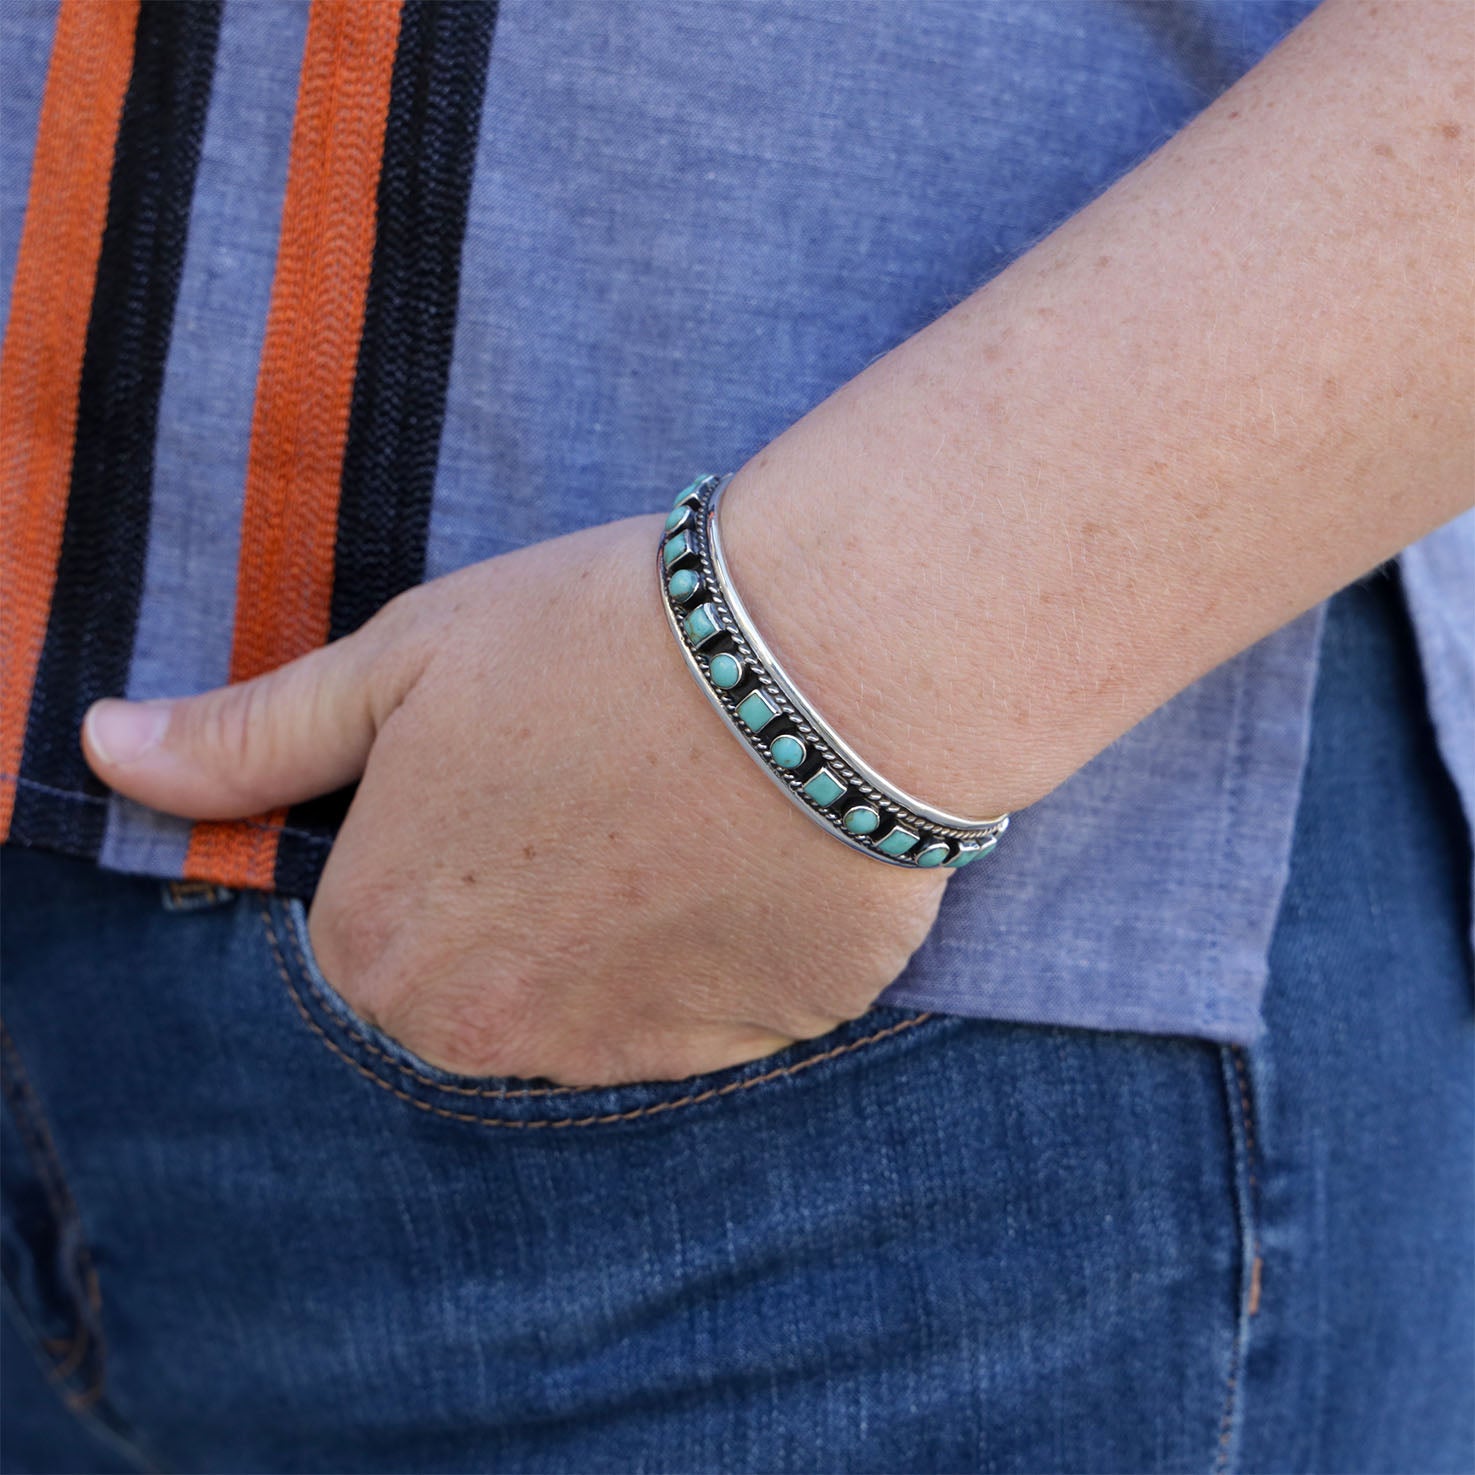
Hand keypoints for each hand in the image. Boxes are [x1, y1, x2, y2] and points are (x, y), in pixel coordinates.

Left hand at [81, 513, 949, 1084]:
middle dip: (522, 905)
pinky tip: (753, 851)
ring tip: (688, 808)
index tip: (511, 770)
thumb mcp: (402, 662)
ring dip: (627, 932)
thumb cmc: (593, 639)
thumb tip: (107, 749)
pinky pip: (710, 1012)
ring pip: (595, 1008)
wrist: (812, 661)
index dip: (443, 842)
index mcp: (383, 946)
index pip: (373, 930)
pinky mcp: (751, 1043)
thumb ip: (252, 737)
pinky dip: (721, 948)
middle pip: (477, 986)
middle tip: (602, 786)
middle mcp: (487, 1034)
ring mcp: (625, 1052)